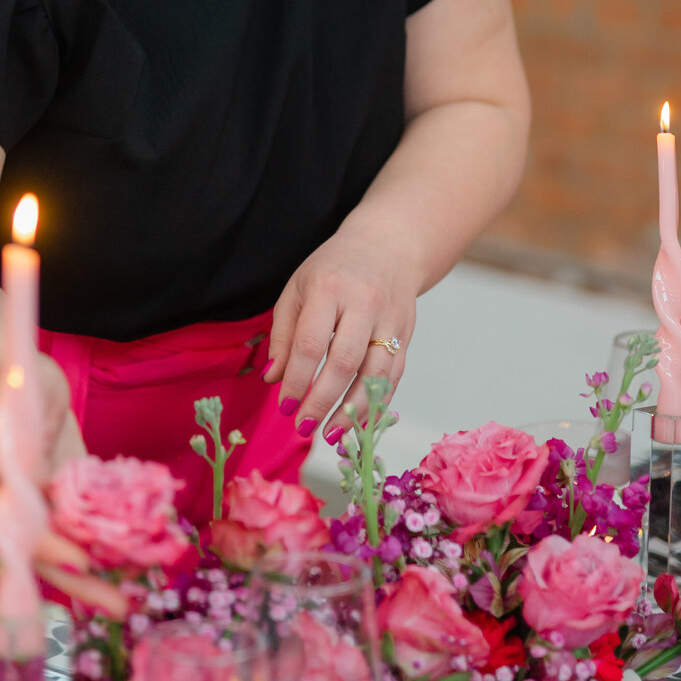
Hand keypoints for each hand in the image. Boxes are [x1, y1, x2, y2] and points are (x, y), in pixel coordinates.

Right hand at [0, 352, 126, 617]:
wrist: (11, 382)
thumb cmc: (15, 380)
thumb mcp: (26, 387)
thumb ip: (36, 420)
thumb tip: (46, 449)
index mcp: (9, 480)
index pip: (28, 523)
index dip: (53, 546)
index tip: (82, 563)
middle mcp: (24, 503)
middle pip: (48, 552)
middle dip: (83, 583)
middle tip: (119, 608)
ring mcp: (44, 505)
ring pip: (68, 549)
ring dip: (99, 577)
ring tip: (132, 603)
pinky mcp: (66, 499)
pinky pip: (85, 531)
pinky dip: (108, 550)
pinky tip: (137, 566)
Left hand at [265, 229, 414, 443]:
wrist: (389, 245)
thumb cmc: (334, 269)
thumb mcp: (298, 288)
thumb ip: (282, 333)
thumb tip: (272, 379)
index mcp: (329, 288)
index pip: (310, 343)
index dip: (296, 379)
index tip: (284, 406)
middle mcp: (364, 303)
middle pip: (344, 362)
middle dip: (322, 400)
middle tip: (303, 426)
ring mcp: (390, 319)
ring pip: (375, 374)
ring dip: (353, 410)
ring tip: (332, 435)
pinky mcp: (407, 333)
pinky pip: (393, 376)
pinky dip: (376, 403)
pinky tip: (358, 421)